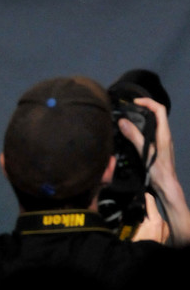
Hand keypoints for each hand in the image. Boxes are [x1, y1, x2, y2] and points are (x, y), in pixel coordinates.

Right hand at [119, 96, 189, 245]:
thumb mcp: (146, 153)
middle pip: (157, 114)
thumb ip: (135, 137)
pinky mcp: (158, 147)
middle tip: (129, 108)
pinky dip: (141, 127)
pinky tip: (132, 132)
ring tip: (128, 117)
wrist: (167, 187)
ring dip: (142, 117)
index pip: (160, 110)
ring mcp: (162, 141)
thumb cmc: (159, 172)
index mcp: (164, 134)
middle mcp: (164, 135)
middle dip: (144, 107)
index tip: (135, 103)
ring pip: (154, 123)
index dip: (148, 102)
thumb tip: (123, 121)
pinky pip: (150, 131)